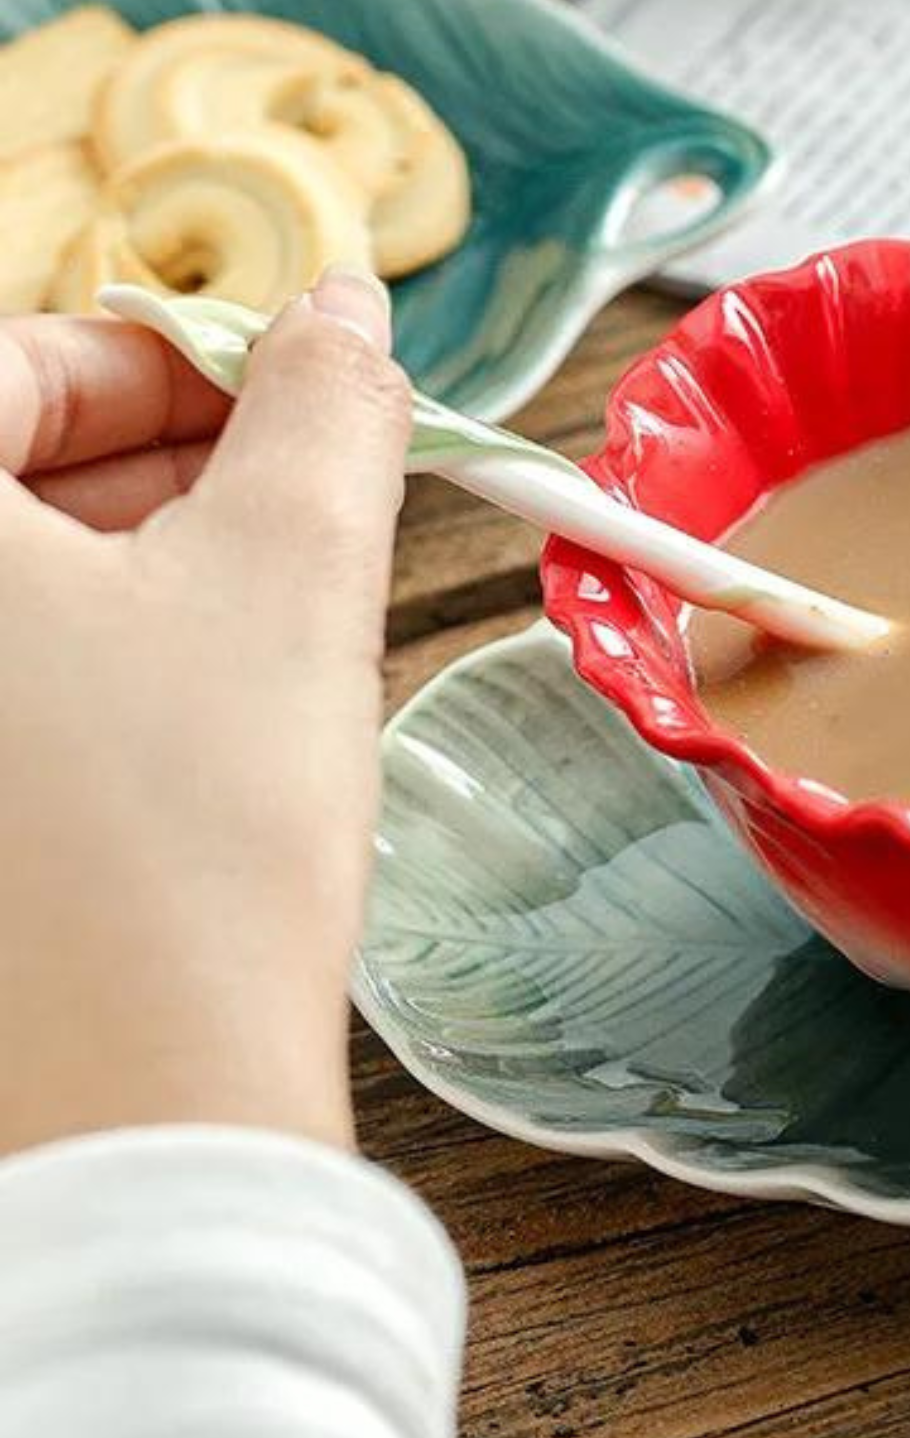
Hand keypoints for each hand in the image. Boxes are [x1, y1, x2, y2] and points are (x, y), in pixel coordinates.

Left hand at [0, 272, 410, 1155]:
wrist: (130, 1126)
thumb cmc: (193, 841)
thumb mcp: (290, 576)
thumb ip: (326, 409)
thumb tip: (346, 311)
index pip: (13, 356)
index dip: (172, 359)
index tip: (287, 404)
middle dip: (154, 461)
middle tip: (292, 504)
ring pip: (1, 582)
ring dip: (124, 560)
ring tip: (257, 614)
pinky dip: (76, 658)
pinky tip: (183, 703)